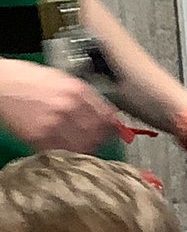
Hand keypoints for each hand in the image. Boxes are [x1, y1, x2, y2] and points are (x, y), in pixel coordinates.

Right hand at [0, 58, 116, 151]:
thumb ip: (83, 94)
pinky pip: (62, 151)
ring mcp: (55, 123)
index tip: (114, 131)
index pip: (107, 115)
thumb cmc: (26, 78)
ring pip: (83, 145)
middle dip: (100, 139)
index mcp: (76, 90)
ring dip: (86, 148)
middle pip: (98, 133)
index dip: (112, 126)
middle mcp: (69, 107)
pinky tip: (66, 150)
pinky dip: (68, 153)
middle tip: (98, 141)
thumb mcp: (60, 78)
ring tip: (83, 147)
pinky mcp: (39, 137)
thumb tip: (106, 111)